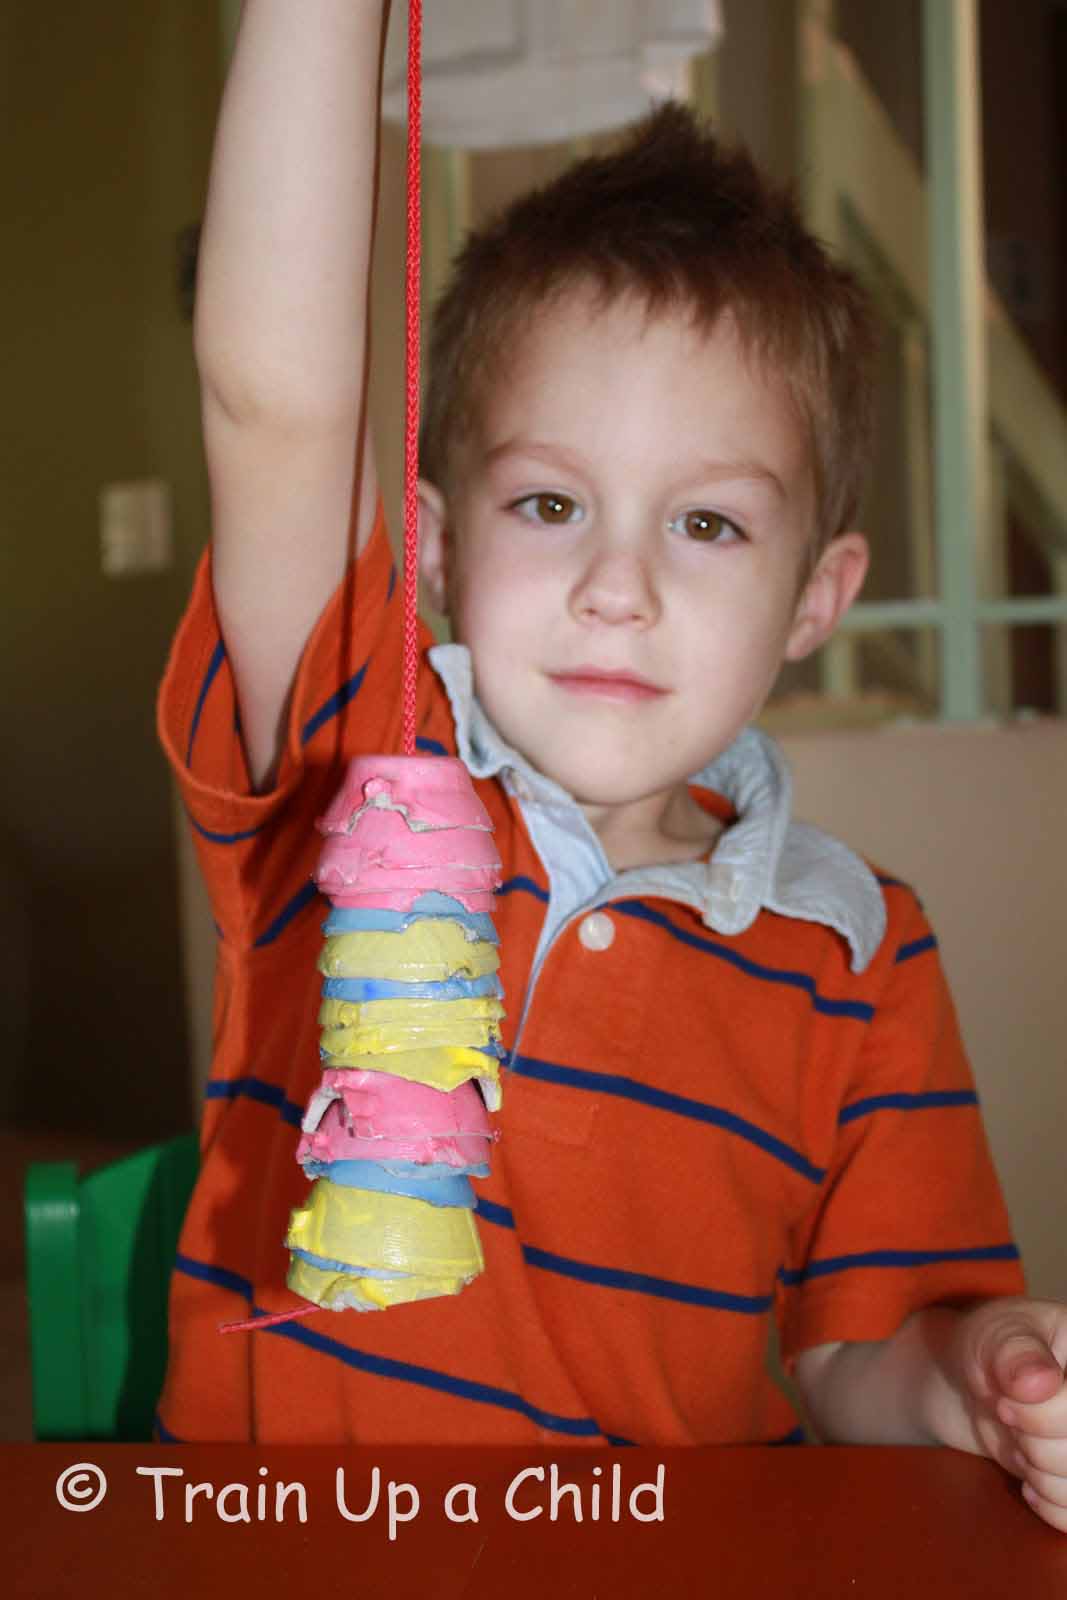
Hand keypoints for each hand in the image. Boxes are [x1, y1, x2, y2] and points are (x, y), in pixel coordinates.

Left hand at [958, 1297, 1066, 1530]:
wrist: (970, 1383)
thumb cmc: (988, 1347)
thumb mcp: (995, 1335)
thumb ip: (1016, 1353)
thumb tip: (1040, 1382)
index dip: (1042, 1416)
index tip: (1004, 1401)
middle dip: (1037, 1444)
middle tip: (1008, 1417)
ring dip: (1041, 1474)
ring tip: (1019, 1442)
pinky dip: (1050, 1505)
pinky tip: (1030, 1480)